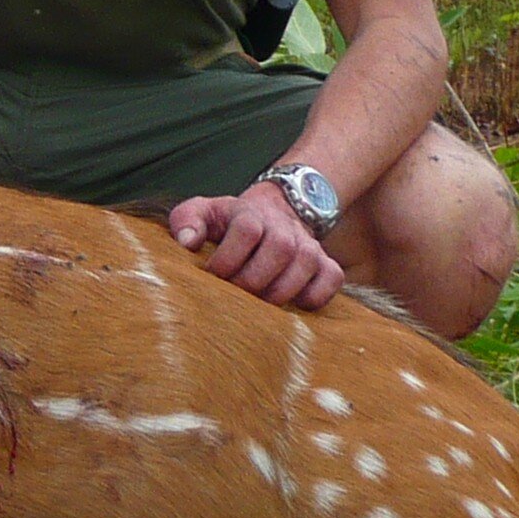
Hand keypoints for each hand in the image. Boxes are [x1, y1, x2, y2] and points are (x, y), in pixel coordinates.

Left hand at [169, 182, 344, 309]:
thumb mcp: (203, 212)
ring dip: (280, 291)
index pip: (247, 230)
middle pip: (279, 248)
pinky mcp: (325, 262)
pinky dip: (315, 296)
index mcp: (250, 213)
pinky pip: (331, 278)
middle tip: (235, 295)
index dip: (228, 257)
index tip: (212, 275)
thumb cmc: (230, 222)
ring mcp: (307, 244)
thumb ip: (187, 220)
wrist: (274, 212)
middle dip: (253, 279)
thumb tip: (187, 242)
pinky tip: (293, 305)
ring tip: (259, 305)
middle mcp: (283, 227)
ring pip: (305, 264)